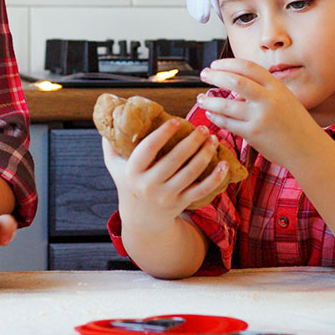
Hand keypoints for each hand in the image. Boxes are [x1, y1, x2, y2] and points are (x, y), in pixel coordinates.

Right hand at [101, 118, 234, 231]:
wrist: (141, 219)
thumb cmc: (129, 183)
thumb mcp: (115, 165)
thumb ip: (111, 142)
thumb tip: (112, 114)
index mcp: (133, 172)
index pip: (147, 150)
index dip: (162, 134)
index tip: (176, 121)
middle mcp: (149, 185)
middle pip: (174, 160)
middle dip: (191, 142)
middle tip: (202, 128)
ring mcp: (167, 196)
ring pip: (190, 173)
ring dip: (205, 155)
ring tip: (213, 139)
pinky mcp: (182, 203)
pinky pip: (201, 190)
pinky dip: (215, 178)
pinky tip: (224, 164)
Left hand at [194, 58, 327, 168]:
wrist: (308, 149)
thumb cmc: (295, 124)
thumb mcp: (285, 99)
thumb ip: (264, 90)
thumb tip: (236, 80)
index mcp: (277, 87)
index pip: (248, 67)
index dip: (228, 63)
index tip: (215, 64)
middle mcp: (269, 100)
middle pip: (235, 81)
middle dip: (215, 76)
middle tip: (203, 74)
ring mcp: (261, 117)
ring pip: (227, 105)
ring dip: (210, 100)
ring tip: (200, 98)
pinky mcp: (254, 134)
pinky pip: (228, 123)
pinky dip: (216, 117)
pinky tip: (210, 114)